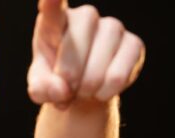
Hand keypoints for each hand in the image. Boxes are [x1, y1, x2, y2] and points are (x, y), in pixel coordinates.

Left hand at [27, 0, 144, 107]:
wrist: (83, 88)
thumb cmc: (56, 80)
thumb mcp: (41, 87)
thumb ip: (41, 89)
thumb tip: (61, 90)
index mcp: (55, 22)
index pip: (53, 10)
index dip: (53, 3)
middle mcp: (85, 17)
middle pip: (75, 50)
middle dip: (68, 79)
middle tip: (67, 89)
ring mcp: (112, 26)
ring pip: (97, 70)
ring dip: (86, 90)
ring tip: (83, 89)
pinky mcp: (133, 43)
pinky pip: (117, 78)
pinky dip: (105, 93)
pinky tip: (101, 89)